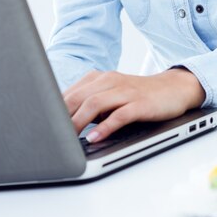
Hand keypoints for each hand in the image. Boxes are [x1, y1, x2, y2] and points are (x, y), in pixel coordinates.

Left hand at [63, 68, 205, 141]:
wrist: (173, 88)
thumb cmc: (138, 95)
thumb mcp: (111, 95)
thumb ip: (90, 104)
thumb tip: (63, 122)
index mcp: (100, 78)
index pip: (70, 93)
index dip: (54, 110)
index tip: (43, 126)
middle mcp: (110, 81)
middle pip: (79, 97)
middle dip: (62, 117)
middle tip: (51, 135)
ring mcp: (125, 91)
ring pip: (95, 103)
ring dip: (79, 122)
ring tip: (69, 138)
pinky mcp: (140, 103)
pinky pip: (119, 115)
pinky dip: (105, 127)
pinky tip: (95, 138)